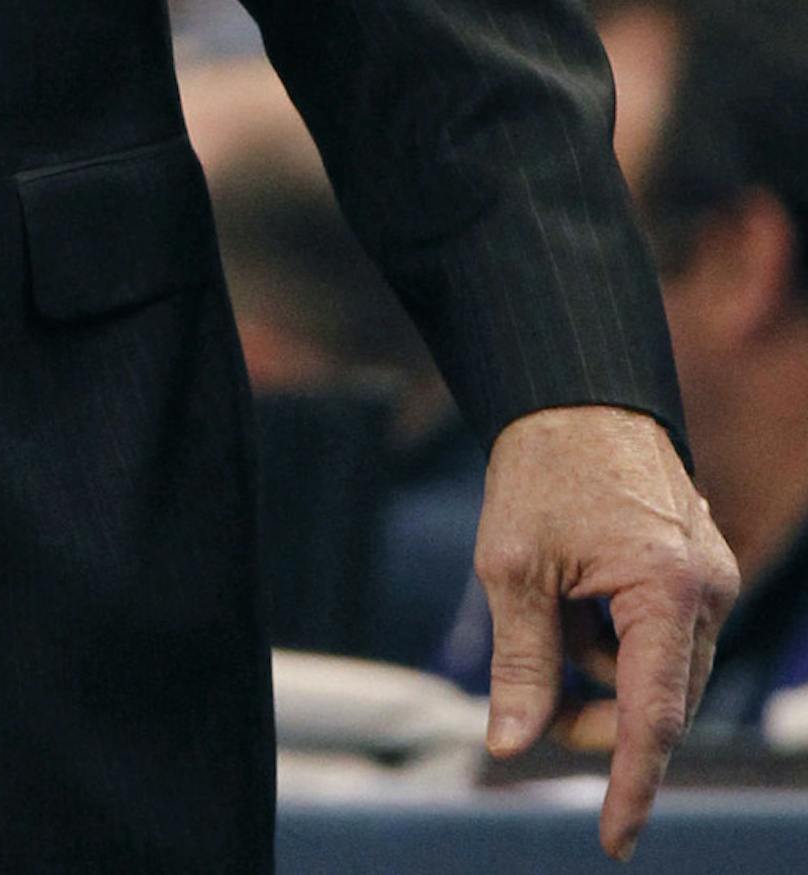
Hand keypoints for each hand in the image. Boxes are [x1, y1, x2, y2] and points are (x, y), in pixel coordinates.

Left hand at [477, 403, 737, 858]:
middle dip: (596, 715)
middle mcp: (706, 590)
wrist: (574, 392)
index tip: (613, 841)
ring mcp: (710, 578)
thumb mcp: (514, 567)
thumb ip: (521, 662)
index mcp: (666, 590)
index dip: (631, 785)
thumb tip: (510, 745)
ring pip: (660, 673)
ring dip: (603, 672)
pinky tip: (580, 598)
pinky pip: (663, 637)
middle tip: (535, 696)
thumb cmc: (543, 468)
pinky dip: (618, 640)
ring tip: (554, 610)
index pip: (653, 718)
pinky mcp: (700, 569)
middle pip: (657, 703)